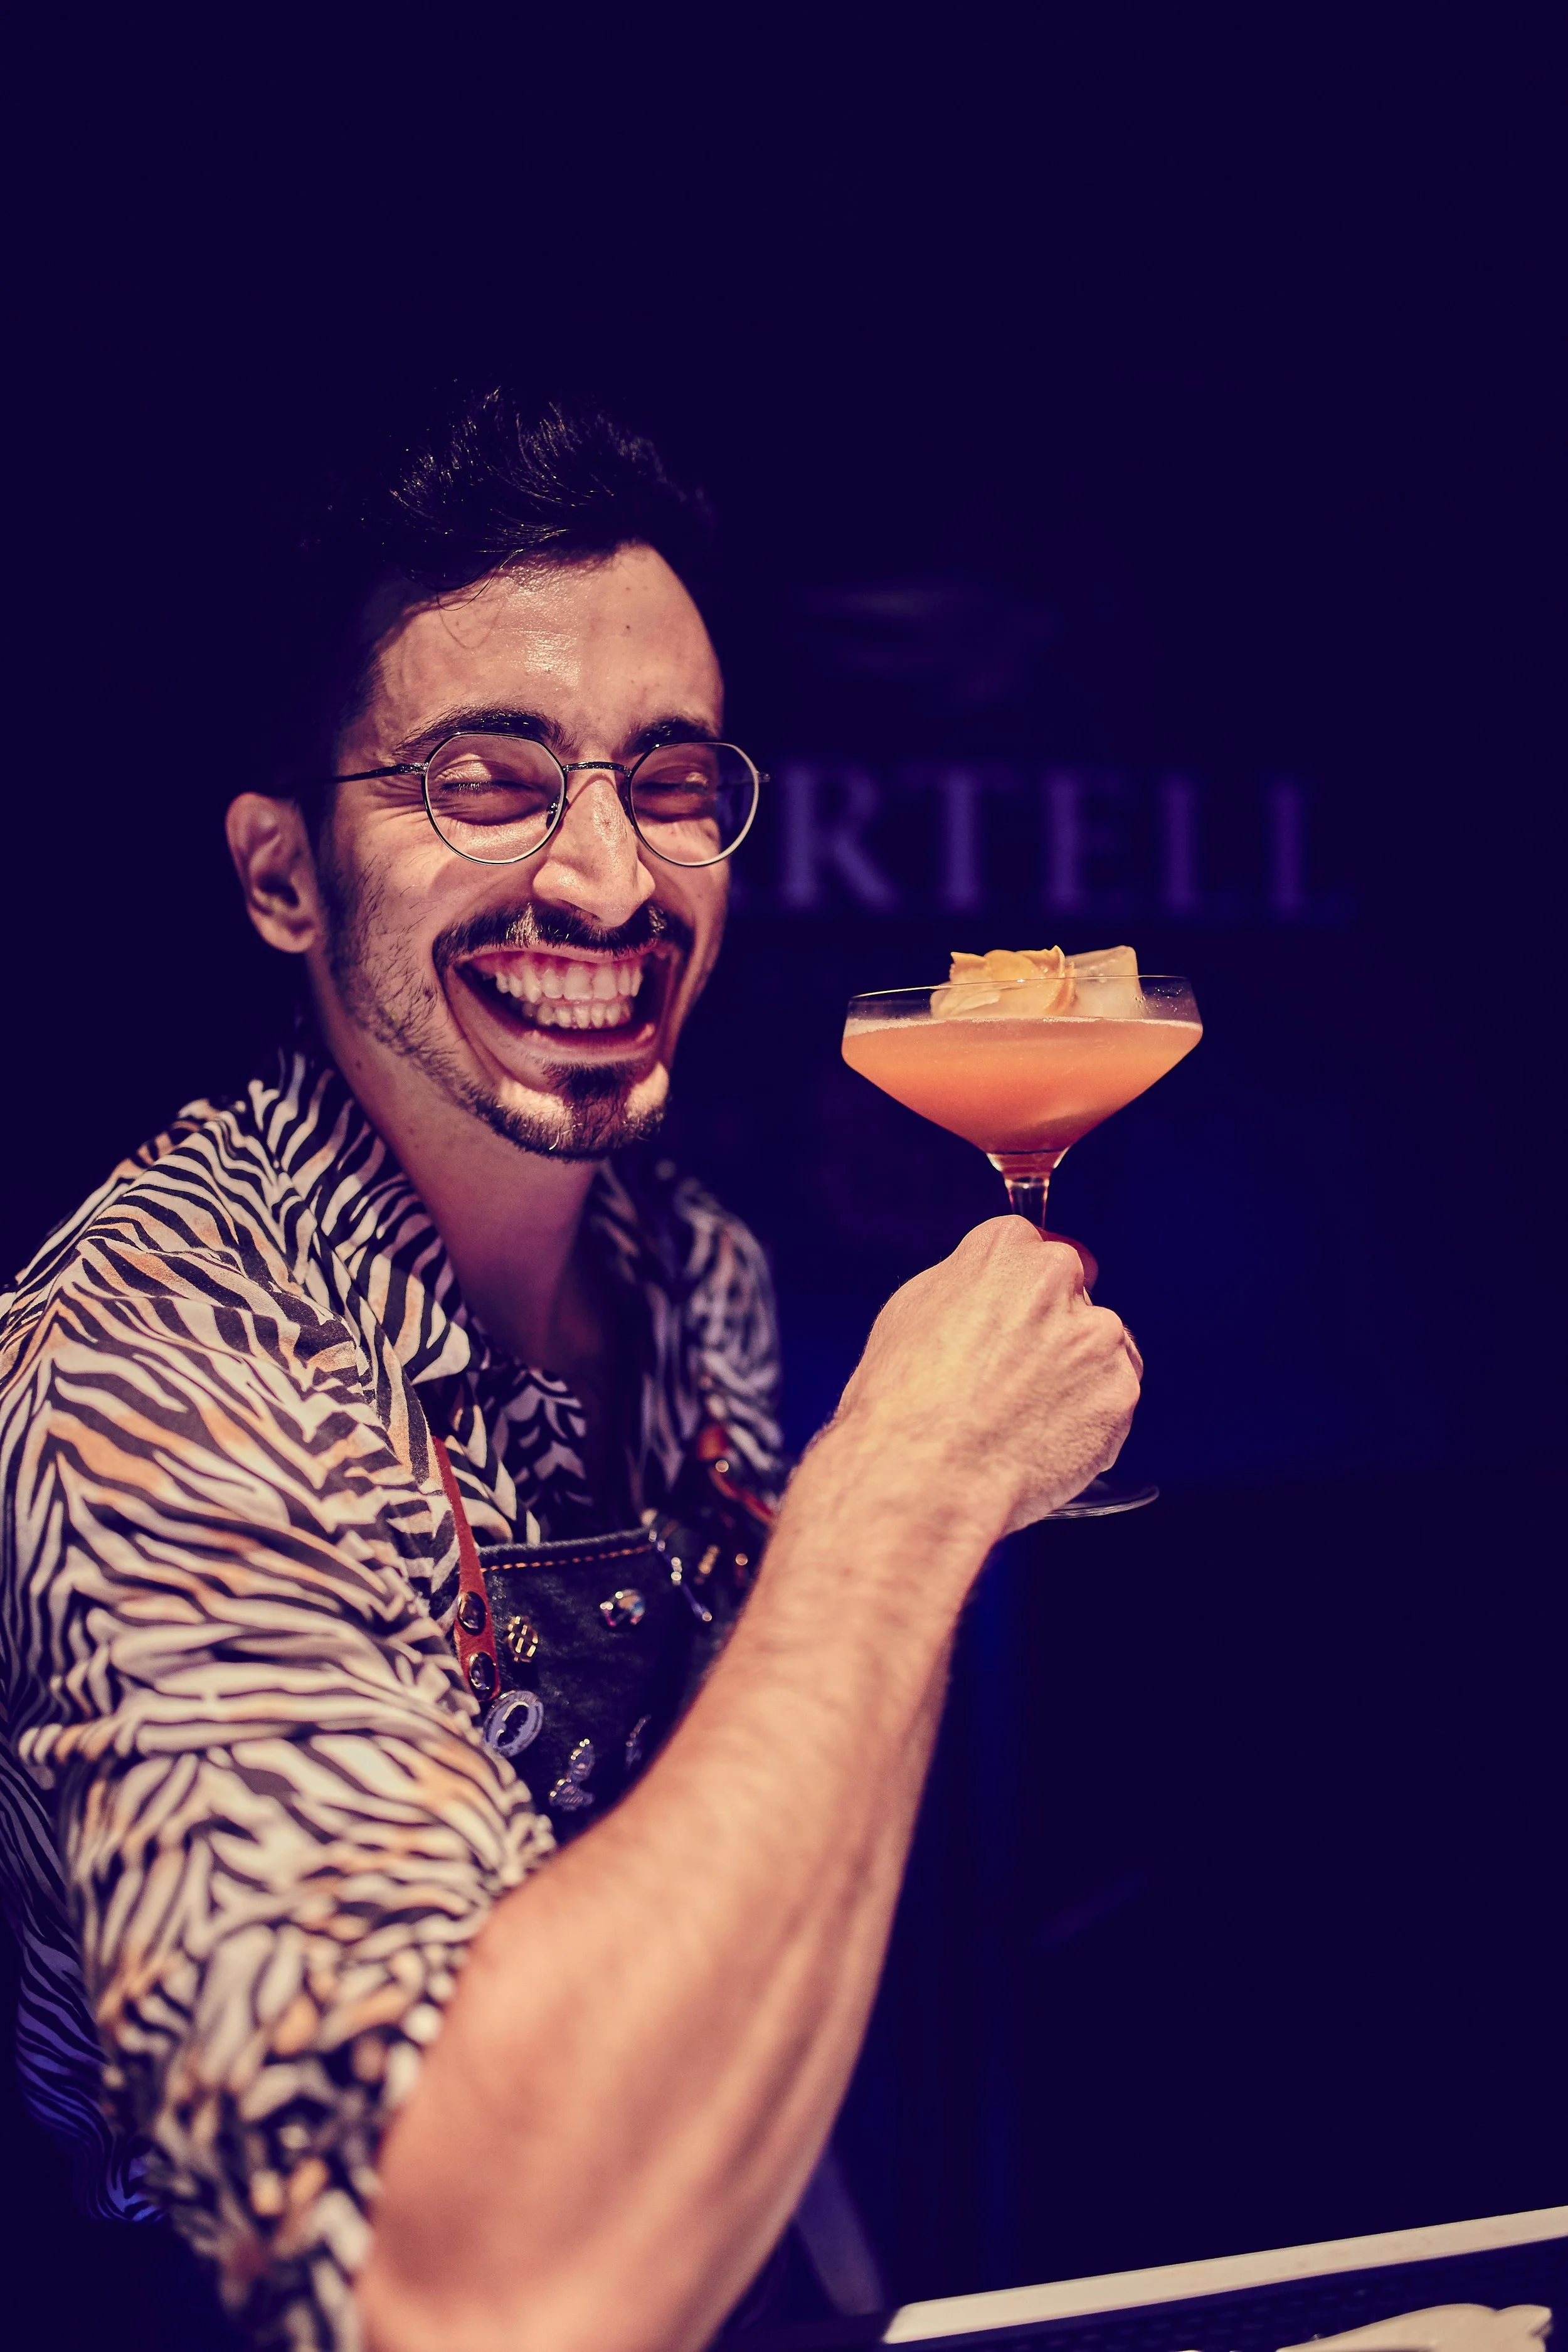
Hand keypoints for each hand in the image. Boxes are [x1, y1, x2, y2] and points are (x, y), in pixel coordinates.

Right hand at [831, 1217, 1142, 1537]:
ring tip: (1025, 1417)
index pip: (1033, 1250)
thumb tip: (985, 1293)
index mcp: (1005, 1249)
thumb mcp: (911, 1311)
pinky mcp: (1120, 1391)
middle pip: (1073, 1296)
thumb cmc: (905, 1402)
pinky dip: (1089, 1421)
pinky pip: (1113, 1401)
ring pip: (1100, 1348)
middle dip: (1053, 1331)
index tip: (1012, 1321)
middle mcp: (1059, 1279)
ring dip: (1076, 1375)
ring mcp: (1096, 1336)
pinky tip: (1045, 1441)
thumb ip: (965, 1286)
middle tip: (1013, 1378)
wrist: (927, 1475)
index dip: (1020, 1295)